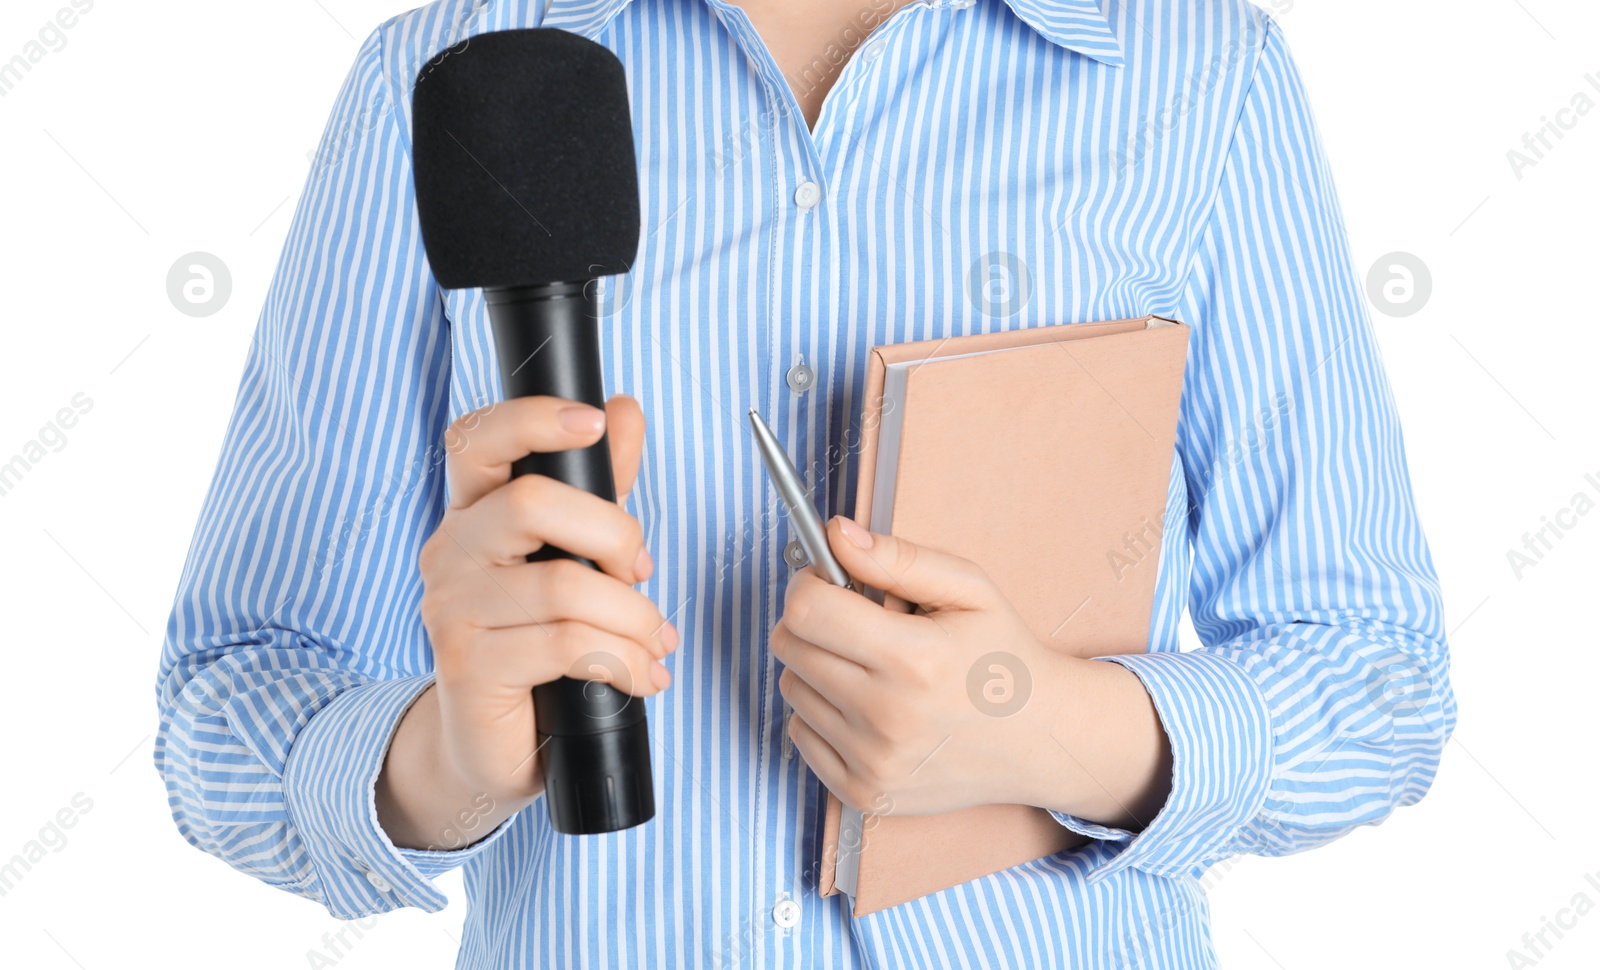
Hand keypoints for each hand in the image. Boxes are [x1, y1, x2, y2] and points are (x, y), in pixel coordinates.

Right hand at [377, 394, 676, 850]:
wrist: (493, 745)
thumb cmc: (537, 642)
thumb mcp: (575, 554)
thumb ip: (599, 485)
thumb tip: (626, 408)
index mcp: (472, 512)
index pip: (477, 440)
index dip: (532, 420)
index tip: (595, 424)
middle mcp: (450, 551)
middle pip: (532, 503)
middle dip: (615, 534)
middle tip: (643, 570)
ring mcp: (452, 609)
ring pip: (564, 586)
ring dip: (634, 617)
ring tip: (656, 642)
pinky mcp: (469, 666)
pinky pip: (567, 646)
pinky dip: (624, 660)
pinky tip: (641, 676)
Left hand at [774, 516, 1170, 827]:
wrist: (1041, 740)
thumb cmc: (1003, 658)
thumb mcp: (969, 590)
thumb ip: (898, 558)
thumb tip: (835, 535)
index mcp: (915, 659)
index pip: (807, 611)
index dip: (807, 585)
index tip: (826, 582)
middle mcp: (888, 717)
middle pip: (791, 648)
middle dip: (811, 622)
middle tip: (852, 622)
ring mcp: (874, 762)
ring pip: (792, 690)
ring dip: (817, 668)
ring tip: (869, 667)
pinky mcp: (865, 793)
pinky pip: (800, 735)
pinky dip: (821, 714)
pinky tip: (864, 706)